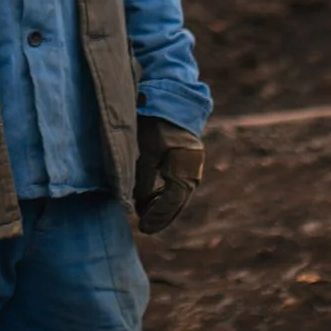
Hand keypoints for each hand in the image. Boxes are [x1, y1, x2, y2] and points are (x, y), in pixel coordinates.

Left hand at [133, 117, 203, 235]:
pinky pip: (178, 186)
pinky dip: (166, 196)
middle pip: (177, 203)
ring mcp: (192, 168)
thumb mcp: (145, 153)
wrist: (171, 102)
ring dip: (163, 208)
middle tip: (144, 228)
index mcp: (184, 171)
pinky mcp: (188, 163)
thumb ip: (143, 180)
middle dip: (161, 217)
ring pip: (179, 197)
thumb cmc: (155, 125)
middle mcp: (192, 173)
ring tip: (145, 216)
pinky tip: (153, 199)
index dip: (156, 216)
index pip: (171, 202)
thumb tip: (138, 204)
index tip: (142, 227)